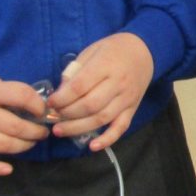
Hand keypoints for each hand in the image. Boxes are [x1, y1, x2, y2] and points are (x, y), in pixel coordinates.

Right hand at [0, 63, 48, 175]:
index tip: (43, 109)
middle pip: (14, 127)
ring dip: (23, 146)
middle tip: (43, 131)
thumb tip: (28, 105)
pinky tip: (8, 169)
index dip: (37, 104)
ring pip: (1, 145)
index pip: (20, 96)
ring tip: (31, 142)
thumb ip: (3, 90)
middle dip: (35, 131)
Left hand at [46, 33, 153, 149]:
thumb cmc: (114, 49)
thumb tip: (61, 92)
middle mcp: (118, 84)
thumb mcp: (92, 50)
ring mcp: (126, 99)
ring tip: (60, 131)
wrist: (145, 52)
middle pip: (90, 105)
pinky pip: (121, 127)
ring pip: (101, 119)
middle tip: (53, 117)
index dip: (62, 98)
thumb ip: (76, 70)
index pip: (80, 86)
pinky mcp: (132, 109)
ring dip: (78, 128)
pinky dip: (107, 139)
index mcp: (105, 65)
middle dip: (67, 114)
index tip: (50, 103)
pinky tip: (92, 146)